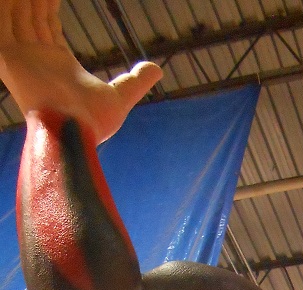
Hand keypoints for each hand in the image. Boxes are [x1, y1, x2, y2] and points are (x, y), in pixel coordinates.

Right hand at [0, 0, 161, 142]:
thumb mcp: (120, 96)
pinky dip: (6, 7)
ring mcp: (22, 55)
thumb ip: (135, 81)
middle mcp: (37, 56)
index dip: (48, 5)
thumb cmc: (92, 123)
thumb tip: (157, 69)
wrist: (71, 133)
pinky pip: (3, 21)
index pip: (47, 24)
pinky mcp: (8, 56)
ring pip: (17, 14)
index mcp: (58, 62)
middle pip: (32, 15)